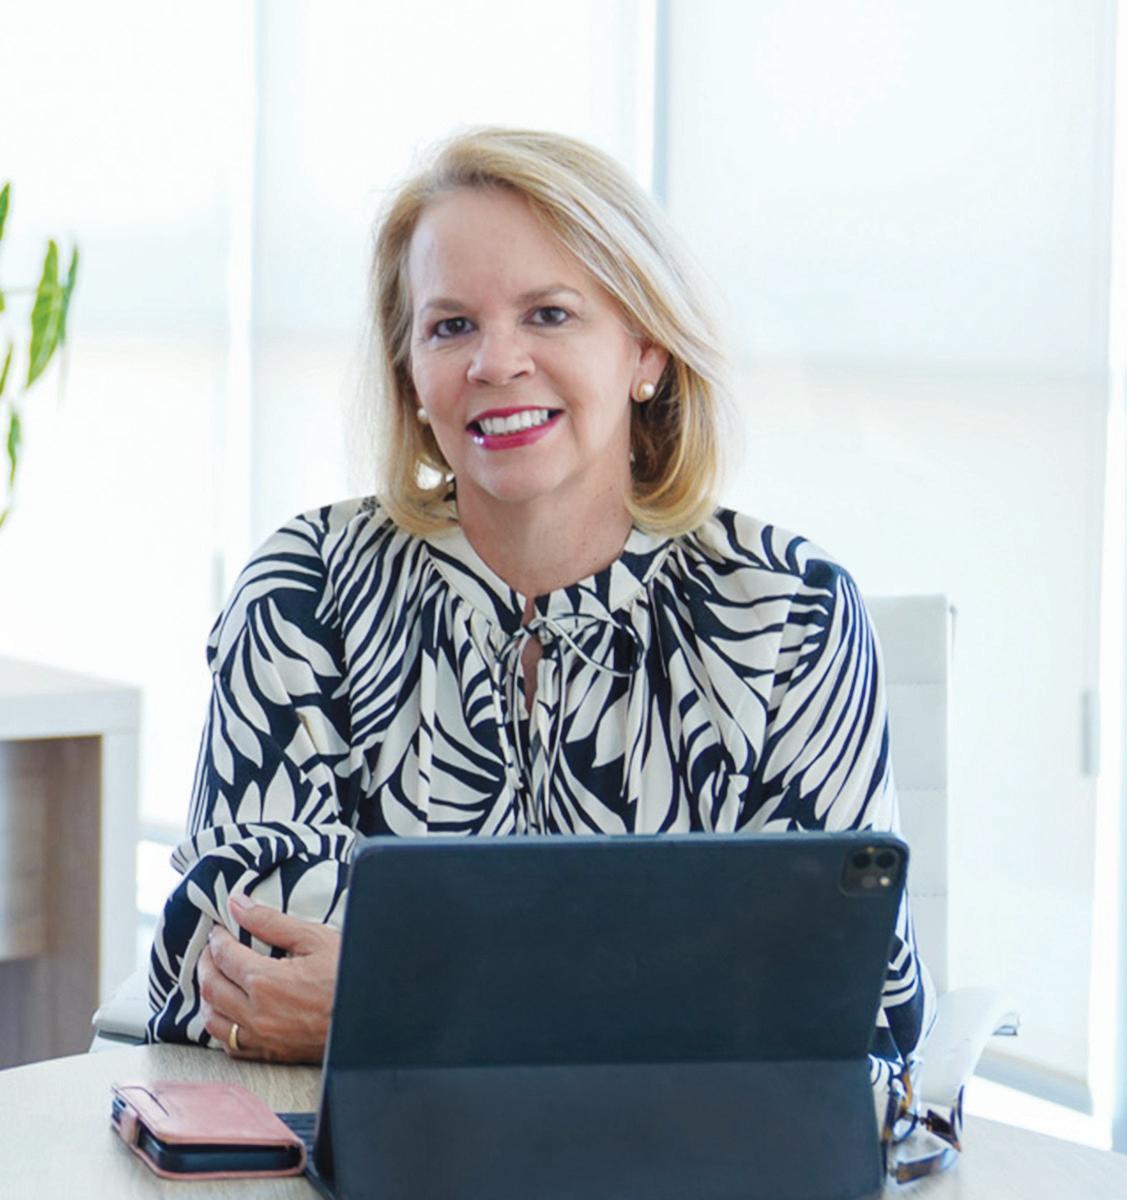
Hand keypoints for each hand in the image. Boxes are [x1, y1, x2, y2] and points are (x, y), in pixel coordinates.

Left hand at [198, 891, 339, 1062]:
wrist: (371, 1019)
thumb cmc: (348, 975)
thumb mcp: (315, 938)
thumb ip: (271, 921)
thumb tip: (238, 905)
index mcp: (266, 981)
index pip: (224, 956)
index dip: (217, 939)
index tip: (219, 930)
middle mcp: (256, 1013)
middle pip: (211, 987)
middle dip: (206, 963)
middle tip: (212, 949)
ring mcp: (262, 1038)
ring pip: (213, 1020)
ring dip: (208, 996)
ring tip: (216, 978)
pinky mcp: (270, 1054)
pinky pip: (230, 1044)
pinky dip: (221, 1026)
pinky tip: (228, 1012)